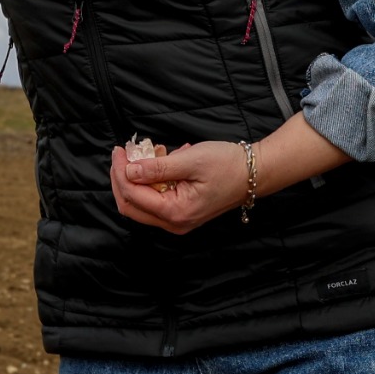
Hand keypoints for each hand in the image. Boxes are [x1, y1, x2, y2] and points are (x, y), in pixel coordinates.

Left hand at [112, 140, 249, 233]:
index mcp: (175, 212)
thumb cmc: (227, 165)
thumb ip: (157, 168)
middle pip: (131, 206)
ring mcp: (178, 220)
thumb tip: (129, 170)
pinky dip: (151, 181)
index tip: (119, 150)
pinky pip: (155, 200)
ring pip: (140, 204)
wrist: (255, 173)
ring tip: (146, 154)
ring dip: (135, 179)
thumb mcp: (191, 160)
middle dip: (121, 178)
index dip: (120, 172)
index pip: (132, 195)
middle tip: (123, 153)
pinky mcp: (181, 212)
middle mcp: (174, 223)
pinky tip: (162, 161)